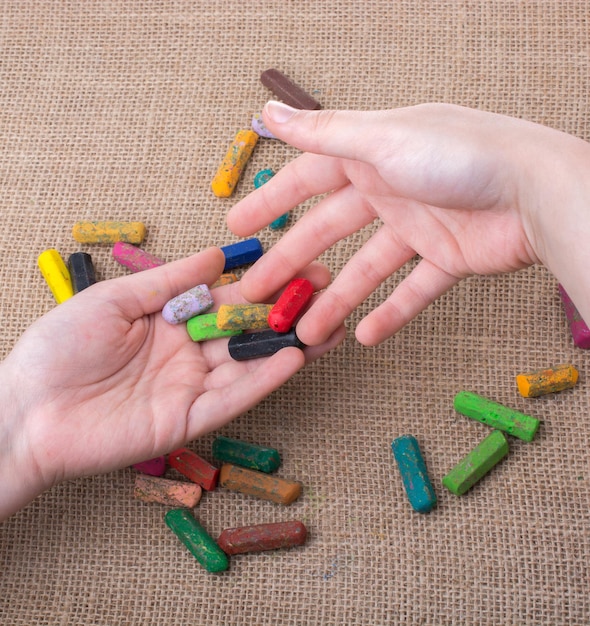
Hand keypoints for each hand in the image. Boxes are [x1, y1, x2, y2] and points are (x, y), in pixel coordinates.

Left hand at [0, 248, 343, 519]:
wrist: (28, 410)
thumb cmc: (61, 347)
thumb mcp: (114, 299)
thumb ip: (170, 281)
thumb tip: (218, 254)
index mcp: (171, 320)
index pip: (229, 298)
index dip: (265, 283)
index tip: (301, 265)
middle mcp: (188, 352)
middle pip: (248, 331)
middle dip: (288, 312)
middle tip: (329, 292)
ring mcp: (191, 387)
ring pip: (249, 364)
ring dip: (289, 346)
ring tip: (328, 324)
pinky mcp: (187, 419)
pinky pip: (233, 398)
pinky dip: (263, 380)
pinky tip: (293, 359)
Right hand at [228, 102, 589, 345]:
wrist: (535, 190)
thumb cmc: (461, 154)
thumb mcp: (382, 139)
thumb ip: (324, 132)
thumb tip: (268, 111)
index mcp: (371, 156)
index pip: (307, 180)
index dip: (271, 202)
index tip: (238, 227)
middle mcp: (390, 189)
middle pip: (329, 232)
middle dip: (292, 263)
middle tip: (259, 294)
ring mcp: (418, 226)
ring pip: (366, 268)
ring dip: (336, 300)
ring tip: (307, 332)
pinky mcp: (446, 257)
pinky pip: (411, 289)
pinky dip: (390, 312)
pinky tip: (366, 335)